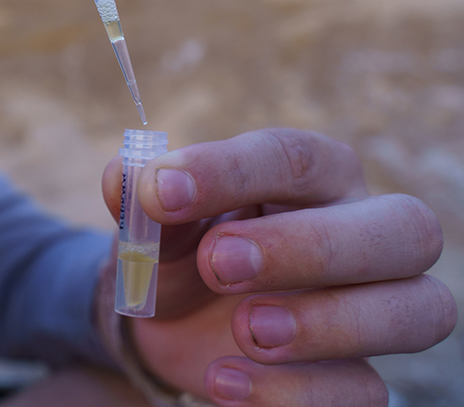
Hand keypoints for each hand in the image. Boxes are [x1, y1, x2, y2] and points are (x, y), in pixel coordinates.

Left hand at [100, 128, 456, 405]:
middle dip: (309, 246)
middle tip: (219, 263)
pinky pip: (365, 391)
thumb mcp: (154, 221)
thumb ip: (142, 199)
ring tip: (247, 329)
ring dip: (328, 322)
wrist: (174, 319)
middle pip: (403, 226)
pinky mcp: (355, 376)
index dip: (231, 171)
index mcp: (313, 176)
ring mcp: (373, 308)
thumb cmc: (181, 248)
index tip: (161, 193)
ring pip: (418, 310)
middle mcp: (363, 231)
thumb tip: (123, 177)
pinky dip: (294, 393)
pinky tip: (223, 381)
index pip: (297, 156)